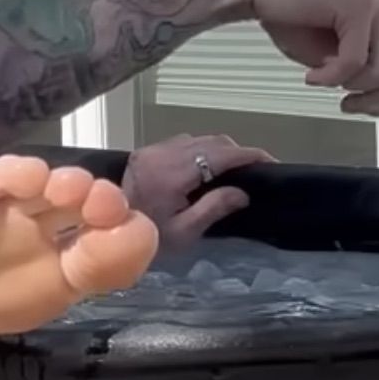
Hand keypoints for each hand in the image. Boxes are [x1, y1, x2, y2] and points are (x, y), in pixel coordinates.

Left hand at [123, 135, 275, 246]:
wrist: (108, 235)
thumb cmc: (150, 240)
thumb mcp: (186, 231)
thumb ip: (215, 207)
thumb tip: (243, 192)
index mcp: (170, 174)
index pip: (218, 154)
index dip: (248, 155)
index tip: (270, 161)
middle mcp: (160, 154)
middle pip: (210, 142)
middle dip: (236, 152)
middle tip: (255, 170)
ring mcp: (151, 150)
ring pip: (197, 139)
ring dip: (218, 150)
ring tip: (235, 170)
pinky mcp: (145, 152)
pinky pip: (182, 143)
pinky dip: (200, 151)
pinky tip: (207, 168)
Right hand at [237, 0, 378, 116]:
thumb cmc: (293, 21)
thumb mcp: (333, 61)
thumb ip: (361, 75)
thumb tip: (374, 93)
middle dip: (378, 104)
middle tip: (347, 105)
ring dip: (355, 91)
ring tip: (328, 83)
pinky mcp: (359, 8)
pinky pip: (355, 64)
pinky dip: (330, 79)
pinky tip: (311, 76)